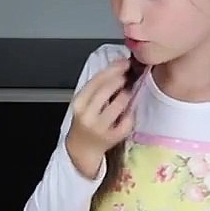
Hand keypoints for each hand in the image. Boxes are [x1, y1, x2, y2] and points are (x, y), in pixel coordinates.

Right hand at [65, 59, 135, 177]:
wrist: (82, 147)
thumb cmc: (86, 120)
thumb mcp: (85, 101)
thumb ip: (98, 85)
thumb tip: (118, 64)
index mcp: (79, 103)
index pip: (95, 81)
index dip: (112, 70)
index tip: (123, 63)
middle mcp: (87, 115)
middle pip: (105, 91)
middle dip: (119, 79)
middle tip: (128, 75)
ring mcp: (100, 127)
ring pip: (118, 105)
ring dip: (126, 95)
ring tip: (128, 92)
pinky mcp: (112, 137)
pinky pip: (126, 121)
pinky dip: (130, 113)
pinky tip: (128, 110)